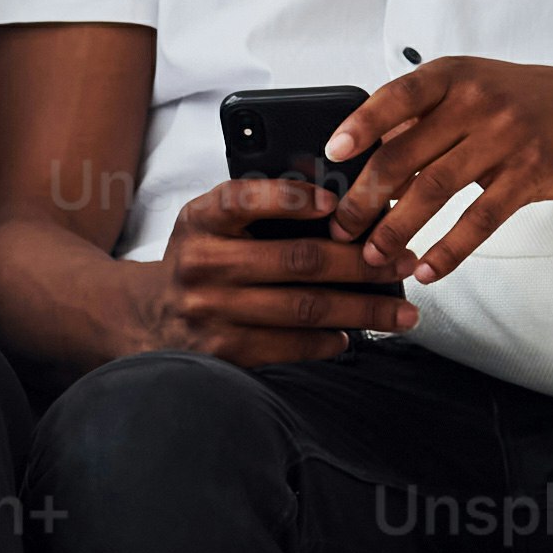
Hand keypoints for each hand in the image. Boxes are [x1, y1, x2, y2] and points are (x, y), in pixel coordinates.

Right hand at [152, 170, 414, 368]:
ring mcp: (213, 313)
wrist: (148, 317)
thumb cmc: (201, 259)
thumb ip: (260, 206)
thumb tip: (341, 206)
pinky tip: (351, 334)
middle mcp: (203, 265)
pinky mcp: (225, 354)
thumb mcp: (212, 222)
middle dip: (362, 262)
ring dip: (363, 311)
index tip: (338, 204)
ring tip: (401, 312)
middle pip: (298, 260)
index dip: (293, 198)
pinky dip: (329, 341)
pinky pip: (291, 347)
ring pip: (305, 309)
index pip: (243, 198)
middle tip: (404, 261)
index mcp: (202, 221)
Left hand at [334, 57, 552, 280]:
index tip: (333, 154)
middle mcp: (476, 101)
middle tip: (343, 227)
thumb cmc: (518, 101)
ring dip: (398, 229)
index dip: (361, 125)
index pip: (396, 96)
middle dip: (366, 197)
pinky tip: (428, 270)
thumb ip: (421, 120)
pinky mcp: (530, 173)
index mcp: (452, 77)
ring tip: (374, 256)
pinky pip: (480, 218)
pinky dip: (449, 249)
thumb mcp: (469, 90)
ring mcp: (505, 137)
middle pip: (405, 153)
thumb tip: (364, 163)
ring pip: (435, 188)